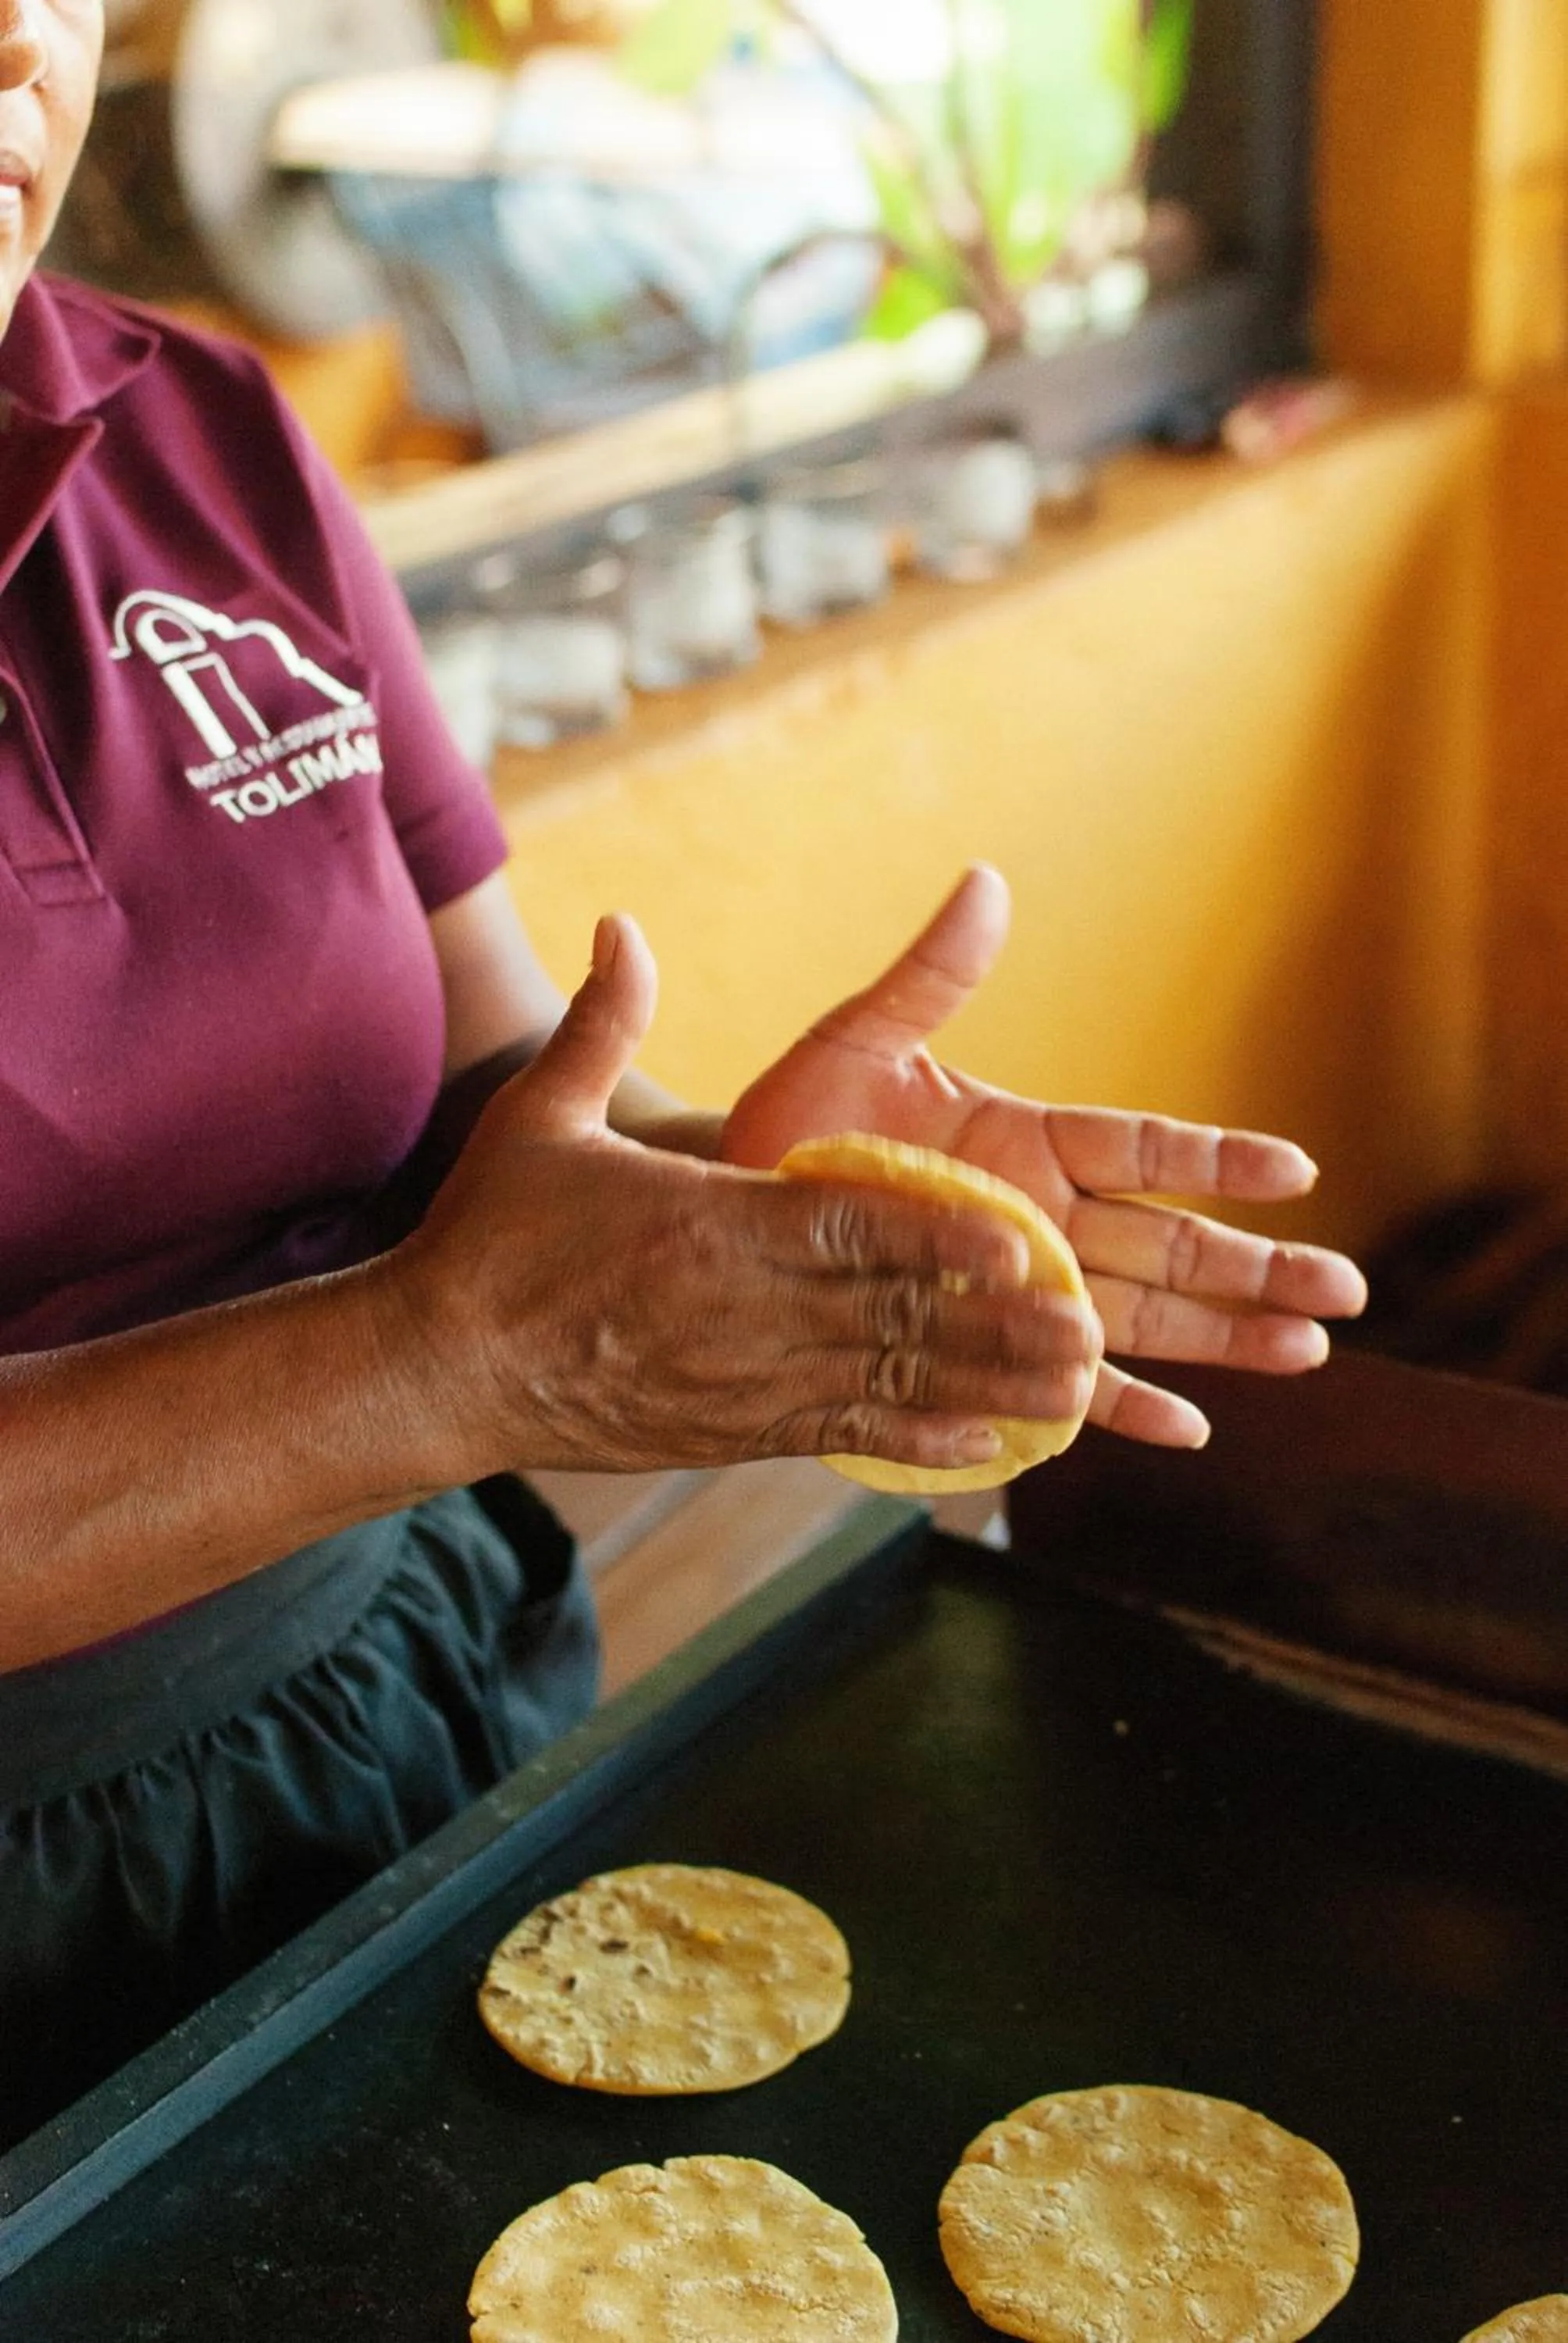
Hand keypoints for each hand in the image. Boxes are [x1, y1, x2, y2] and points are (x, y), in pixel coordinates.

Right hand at [394, 914, 1101, 1478]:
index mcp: (707, 1226)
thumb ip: (604, 1022)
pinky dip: (912, 1444)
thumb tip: (625, 924)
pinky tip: (980, 1449)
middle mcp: (739, 1310)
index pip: (844, 1224)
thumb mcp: (541, 1116)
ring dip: (982, 1388)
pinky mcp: (730, 1432)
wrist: (438, 1369)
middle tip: (1089, 1326)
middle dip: (993, 1323)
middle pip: (889, 1315)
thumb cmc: (491, 1235)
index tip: (1015, 1239)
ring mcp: (740, 1380)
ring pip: (883, 1385)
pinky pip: (838, 1435)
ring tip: (1071, 1391)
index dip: (935, 1235)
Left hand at [721, 866, 1368, 1449]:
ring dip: (1222, 1337)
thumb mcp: (859, 1039)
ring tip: (1305, 1353)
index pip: (1141, 1147)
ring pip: (1140, 1316)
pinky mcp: (977, 1348)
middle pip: (1169, 1245)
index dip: (1217, 1159)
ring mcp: (1015, 1288)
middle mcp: (1038, 1218)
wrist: (732, 1202)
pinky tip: (1189, 1431)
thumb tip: (986, 880)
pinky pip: (1058, 1387)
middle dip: (1257, 1268)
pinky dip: (1119, 1408)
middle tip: (1345, 1291)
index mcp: (1024, 1140)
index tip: (1297, 1170)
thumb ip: (932, 975)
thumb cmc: (794, 1118)